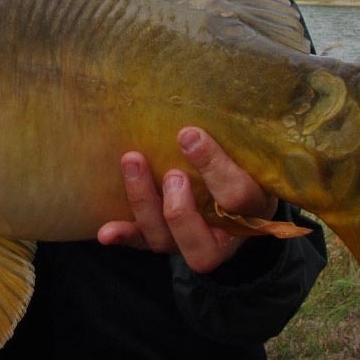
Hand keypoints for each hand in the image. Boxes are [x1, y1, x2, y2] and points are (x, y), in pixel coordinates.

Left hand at [97, 126, 277, 273]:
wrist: (239, 201)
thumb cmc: (246, 168)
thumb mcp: (253, 157)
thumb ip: (235, 141)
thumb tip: (198, 115)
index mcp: (252, 213)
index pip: (238, 197)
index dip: (214, 167)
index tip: (188, 134)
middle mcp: (220, 238)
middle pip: (199, 243)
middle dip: (179, 209)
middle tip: (171, 174)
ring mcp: (186, 243)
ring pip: (163, 240)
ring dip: (144, 203)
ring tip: (132, 162)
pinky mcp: (161, 239)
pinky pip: (140, 243)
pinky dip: (123, 236)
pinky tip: (106, 231)